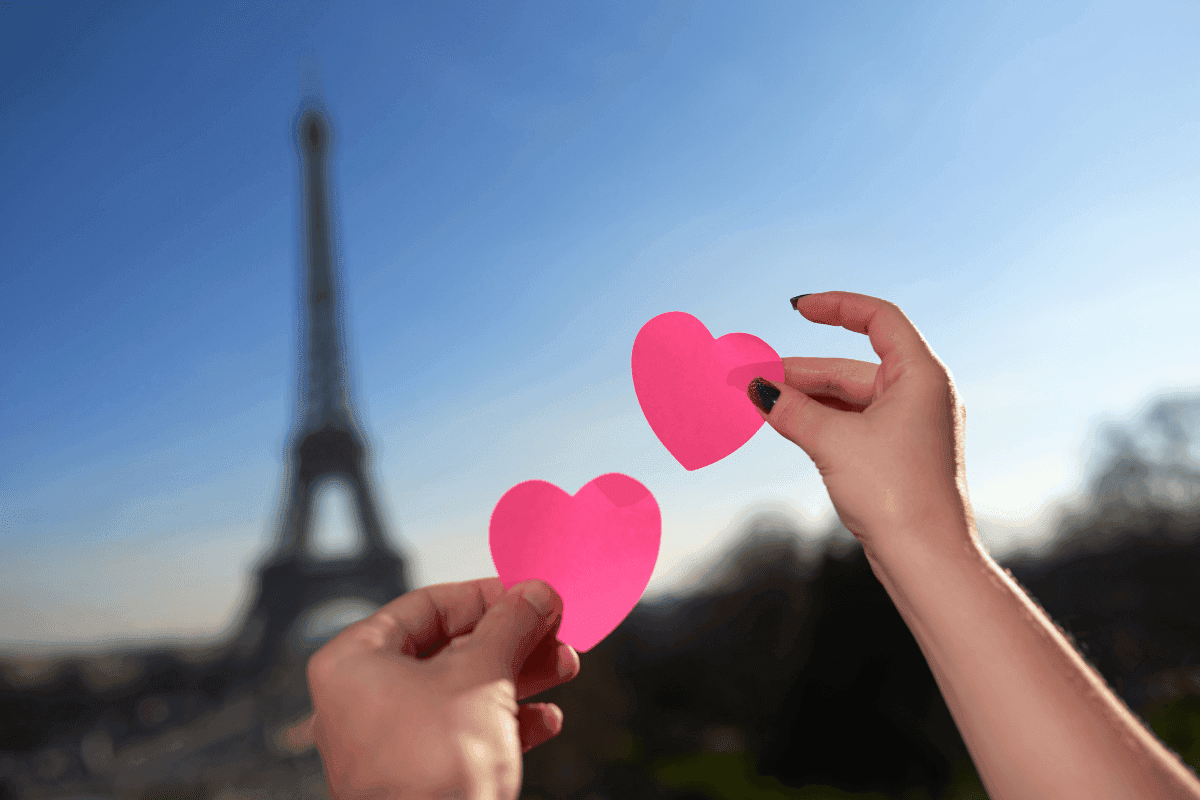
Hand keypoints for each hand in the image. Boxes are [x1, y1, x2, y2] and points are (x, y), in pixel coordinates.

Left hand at [290, 578, 579, 799]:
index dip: (486, 595)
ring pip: (461, 692)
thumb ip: (512, 624)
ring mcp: (388, 743)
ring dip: (517, 677)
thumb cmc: (434, 765)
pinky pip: (462, 735)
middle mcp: (362, 699)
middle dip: (511, 640)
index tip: (531, 593)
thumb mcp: (482, 675)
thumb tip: (537, 592)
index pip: (426, 606)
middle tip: (555, 631)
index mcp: (355, 662)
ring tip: (564, 667)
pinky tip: (546, 720)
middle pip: (449, 649)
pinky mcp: (415, 778)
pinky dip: (504, 722)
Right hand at [747, 291, 979, 564]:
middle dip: (798, 371)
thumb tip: (755, 388)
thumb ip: (791, 410)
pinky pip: (851, 423)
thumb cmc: (895, 495)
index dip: (836, 307)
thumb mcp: (833, 443)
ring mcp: (910, 426)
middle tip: (748, 376)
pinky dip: (818, 420)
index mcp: (921, 376)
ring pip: (847, 398)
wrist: (927, 559)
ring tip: (756, 400)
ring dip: (803, 398)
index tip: (796, 308)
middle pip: (850, 366)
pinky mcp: (897, 455)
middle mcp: (921, 395)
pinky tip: (784, 422)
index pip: (878, 319)